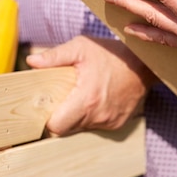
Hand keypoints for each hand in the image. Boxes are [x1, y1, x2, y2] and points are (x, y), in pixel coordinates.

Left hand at [26, 36, 155, 135]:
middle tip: (63, 98)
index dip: (48, 119)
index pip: (56, 127)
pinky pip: (96, 126)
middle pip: (67, 128)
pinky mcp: (118, 123)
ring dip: (77, 116)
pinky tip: (97, 99)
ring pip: (81, 128)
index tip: (47, 107)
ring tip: (82, 95)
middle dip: (61, 116)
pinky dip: (92, 116)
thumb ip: (55, 56)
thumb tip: (31, 61)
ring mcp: (109, 122)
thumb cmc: (112, 54)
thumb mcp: (82, 47)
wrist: (144, 63)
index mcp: (86, 100)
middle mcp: (98, 116)